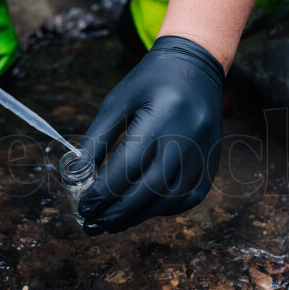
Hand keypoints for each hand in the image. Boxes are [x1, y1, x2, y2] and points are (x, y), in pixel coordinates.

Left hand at [78, 36, 223, 234]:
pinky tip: (140, 211)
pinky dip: (162, 209)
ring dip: (138, 216)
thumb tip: (77, 176)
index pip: (129, 166)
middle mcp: (188, 137)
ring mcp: (203, 152)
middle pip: (150, 189)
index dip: (104, 192)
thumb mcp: (118, 100)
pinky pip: (188, 197)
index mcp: (163, 116)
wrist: (196, 65)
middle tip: (92, 225)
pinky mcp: (211, 162)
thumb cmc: (150, 81)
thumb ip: (98, 138)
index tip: (84, 207)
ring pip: (170, 199)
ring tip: (112, 224)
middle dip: (117, 212)